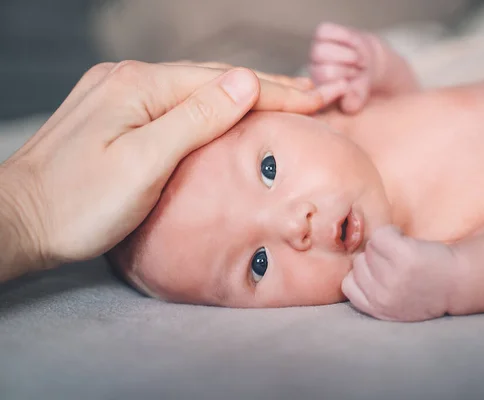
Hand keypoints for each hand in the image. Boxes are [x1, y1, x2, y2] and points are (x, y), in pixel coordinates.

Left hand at [0, 61, 322, 280]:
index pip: (226, 83)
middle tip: (314, 92)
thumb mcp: (143, 163)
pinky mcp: (115, 112)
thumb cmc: (78, 203)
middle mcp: (131, 79)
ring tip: (283, 96)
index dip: (277, 92)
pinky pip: (176, 100)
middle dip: (268, 86)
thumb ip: (196, 118)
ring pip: (196, 88)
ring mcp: (121, 93)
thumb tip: (246, 81)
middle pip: (213, 79)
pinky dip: (212, 103)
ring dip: (243, 93)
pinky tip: (227, 107)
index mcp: (142, 87)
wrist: (17, 219)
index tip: (318, 97)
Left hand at [309, 22, 383, 113]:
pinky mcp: (321, 33)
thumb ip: (354, 101)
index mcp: (316, 89)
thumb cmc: (360, 83)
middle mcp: (313, 70)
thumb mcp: (360, 95)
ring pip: (322, 51)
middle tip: (359, 71)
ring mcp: (315, 51)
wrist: (366, 62)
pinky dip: (346, 38)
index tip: (356, 82)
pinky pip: (329, 32)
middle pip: (325, 70)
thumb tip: (350, 106)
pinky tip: (353, 44)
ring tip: (358, 60)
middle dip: (349, 71)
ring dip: (348, 55)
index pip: (325, 88)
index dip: (345, 82)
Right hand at [342, 226, 459, 321]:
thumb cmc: (428, 290)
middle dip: (375, 260)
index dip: (364, 275)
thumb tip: (355, 272)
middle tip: (399, 264)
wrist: (462, 282)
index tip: (382, 274)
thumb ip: (372, 296)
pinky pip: (381, 234)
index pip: (349, 285)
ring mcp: (393, 275)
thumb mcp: (395, 307)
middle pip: (358, 263)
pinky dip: (392, 232)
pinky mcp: (404, 255)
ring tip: (405, 253)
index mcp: (378, 309)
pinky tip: (406, 240)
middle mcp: (383, 295)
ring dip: (385, 245)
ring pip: (369, 248)